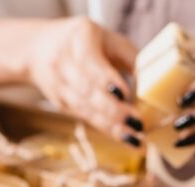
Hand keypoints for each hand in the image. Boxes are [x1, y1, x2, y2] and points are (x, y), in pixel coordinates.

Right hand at [26, 17, 142, 146]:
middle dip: (113, 109)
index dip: (105, 79)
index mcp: (78, 38)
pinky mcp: (62, 104)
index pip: (89, 62)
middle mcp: (62, 63)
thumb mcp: (107, 39)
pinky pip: (87, 118)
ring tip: (136, 137)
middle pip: (87, 90)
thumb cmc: (85, 41)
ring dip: (112, 126)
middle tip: (138, 123)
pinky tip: (127, 138)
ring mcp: (59, 86)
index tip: (124, 94)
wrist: (39, 49)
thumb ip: (130, 58)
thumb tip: (155, 84)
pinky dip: (108, 129)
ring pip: (86, 109)